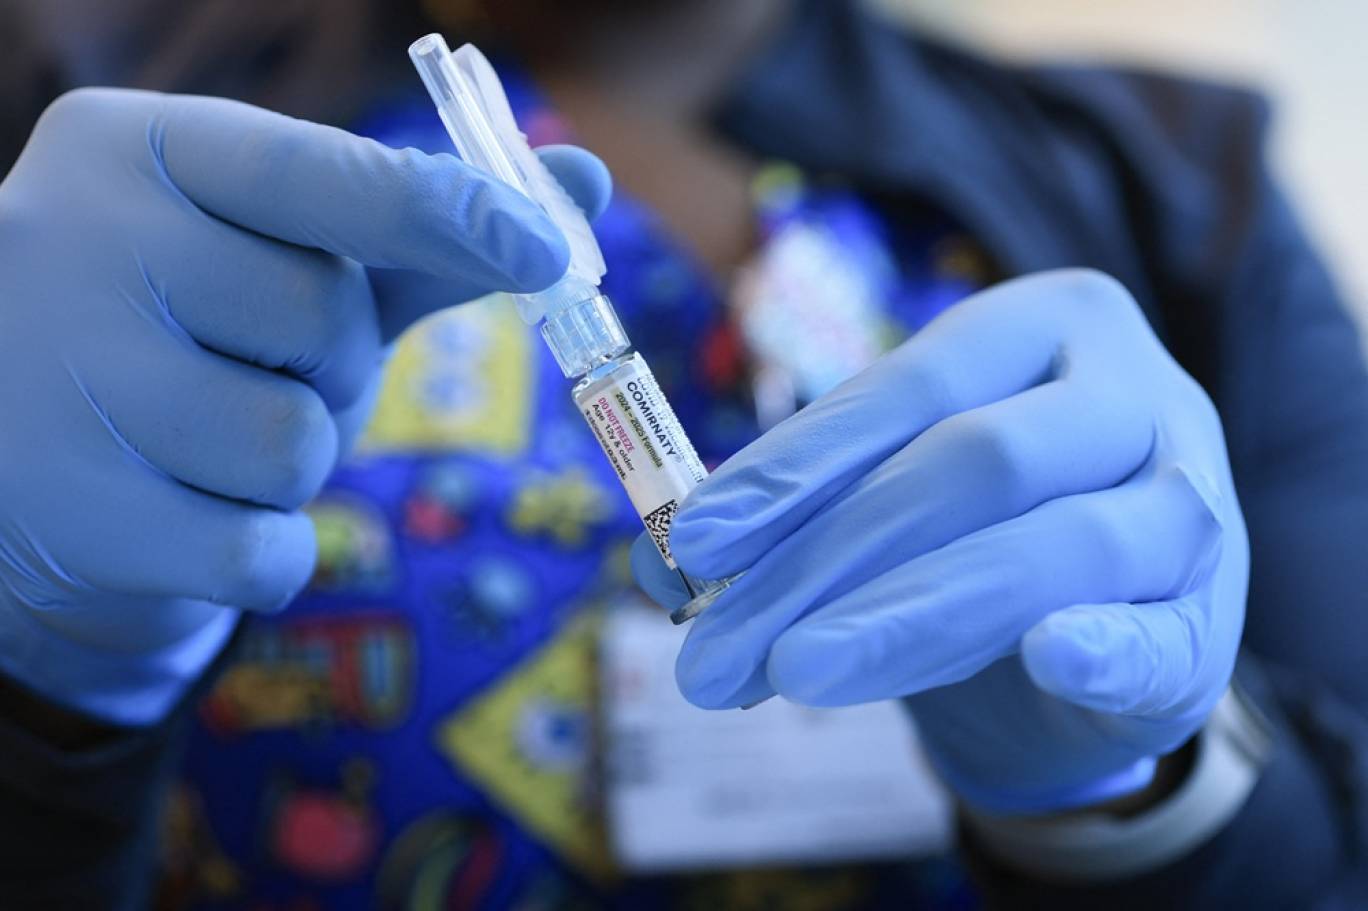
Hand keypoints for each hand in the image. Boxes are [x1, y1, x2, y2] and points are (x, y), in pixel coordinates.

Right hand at [0, 88, 608, 723]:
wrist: (42, 453)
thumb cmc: (200, 337)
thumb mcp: (295, 265)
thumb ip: (429, 230)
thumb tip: (584, 181)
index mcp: (137, 150)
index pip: (321, 171)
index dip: (446, 211)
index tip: (544, 251)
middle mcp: (76, 242)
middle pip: (323, 319)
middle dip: (329, 362)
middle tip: (250, 363)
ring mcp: (58, 379)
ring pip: (294, 443)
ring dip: (294, 461)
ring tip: (204, 437)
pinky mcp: (71, 514)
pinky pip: (261, 551)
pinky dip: (266, 548)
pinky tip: (189, 513)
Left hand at [633, 270, 1246, 811]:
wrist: (1097, 628)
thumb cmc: (976, 530)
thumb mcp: (893, 497)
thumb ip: (800, 511)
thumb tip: (661, 554)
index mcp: (1044, 326)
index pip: (910, 386)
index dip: (798, 463)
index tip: (698, 540)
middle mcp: (1132, 393)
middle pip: (974, 461)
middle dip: (828, 559)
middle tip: (716, 650)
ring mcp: (1187, 500)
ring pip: (1052, 547)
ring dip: (909, 616)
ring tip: (794, 672)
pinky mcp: (1210, 621)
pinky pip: (1160, 633)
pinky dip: (1104, 647)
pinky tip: (1047, 657)